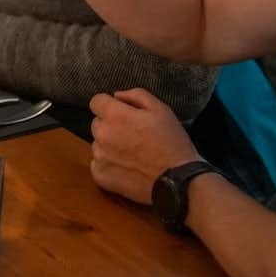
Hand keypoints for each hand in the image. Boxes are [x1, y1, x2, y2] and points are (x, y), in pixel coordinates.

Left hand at [89, 89, 200, 203]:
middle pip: (97, 123)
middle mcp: (101, 134)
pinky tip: (127, 168)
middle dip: (111, 126)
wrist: (179, 181)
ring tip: (132, 154)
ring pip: (98, 144)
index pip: (96, 101)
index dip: (110, 105)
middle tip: (133, 136)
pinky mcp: (100, 175)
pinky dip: (108, 165)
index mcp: (114, 115)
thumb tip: (117, 96)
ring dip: (109, 146)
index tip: (123, 114)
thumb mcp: (161, 109)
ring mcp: (99, 156)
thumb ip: (136, 95)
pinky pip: (98, 164)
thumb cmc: (171, 143)